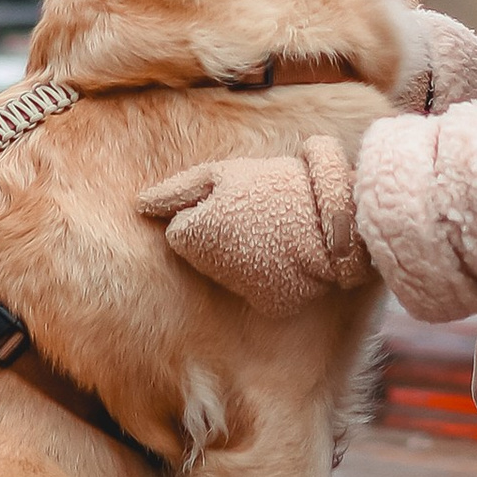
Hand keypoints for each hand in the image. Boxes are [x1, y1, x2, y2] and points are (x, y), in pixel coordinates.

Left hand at [139, 138, 367, 314]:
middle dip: (220, 231)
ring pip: (227, 267)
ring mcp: (237, 290)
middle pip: (201, 250)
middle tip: (254, 212)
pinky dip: (266, 271)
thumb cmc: (277, 188)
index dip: (204, 210)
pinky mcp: (267, 303)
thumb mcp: (223, 173)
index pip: (179, 228)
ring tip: (274, 227)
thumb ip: (177, 191)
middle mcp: (208, 271)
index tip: (232, 200)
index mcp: (192, 237)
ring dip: (242, 249)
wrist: (337, 221)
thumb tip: (139, 206)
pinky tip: (286, 253)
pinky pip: (256, 284)